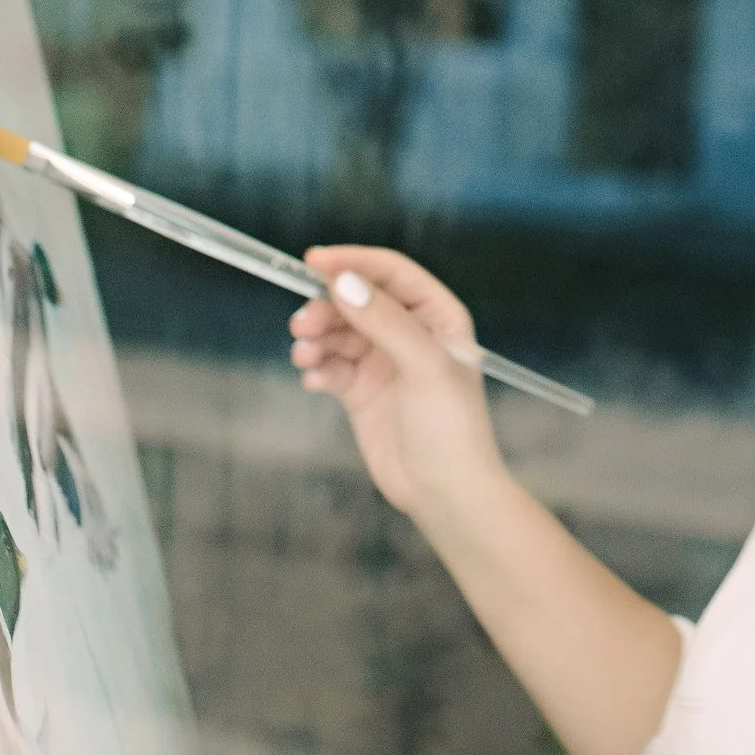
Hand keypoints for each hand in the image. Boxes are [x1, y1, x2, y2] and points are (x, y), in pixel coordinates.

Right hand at [290, 245, 503, 529]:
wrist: (445, 494)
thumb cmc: (452, 428)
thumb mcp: (424, 366)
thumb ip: (385, 321)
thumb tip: (343, 282)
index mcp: (438, 317)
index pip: (392, 274)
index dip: (354, 262)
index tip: (313, 260)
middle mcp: (410, 334)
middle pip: (357, 302)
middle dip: (327, 308)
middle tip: (302, 324)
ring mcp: (384, 363)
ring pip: (339, 334)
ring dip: (317, 339)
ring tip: (305, 356)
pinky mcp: (361, 393)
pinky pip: (331, 367)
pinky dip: (318, 368)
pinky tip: (314, 380)